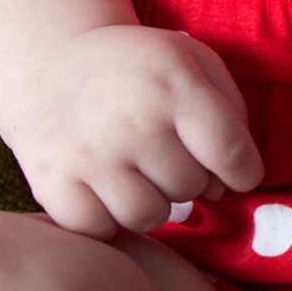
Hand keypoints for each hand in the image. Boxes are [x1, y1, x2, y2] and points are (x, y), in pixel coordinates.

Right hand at [1, 23, 260, 236]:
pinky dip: (106, 218)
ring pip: (149, 217)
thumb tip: (231, 183)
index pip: (231, 154)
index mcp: (172, 81)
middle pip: (191, 188)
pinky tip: (102, 189)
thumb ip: (231, 113)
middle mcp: (131, 118)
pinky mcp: (51, 179)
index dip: (243, 172)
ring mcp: (88, 152)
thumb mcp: (192, 61)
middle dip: (187, 177)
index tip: (232, 171)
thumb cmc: (136, 68)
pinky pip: (101, 229)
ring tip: (136, 173)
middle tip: (163, 155)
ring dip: (150, 202)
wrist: (49, 61)